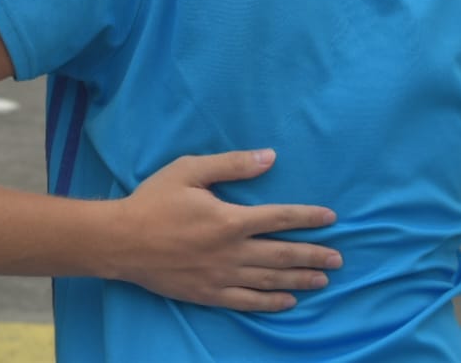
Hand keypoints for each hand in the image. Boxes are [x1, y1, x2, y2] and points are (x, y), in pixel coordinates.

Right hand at [110, 149, 339, 311]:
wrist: (121, 241)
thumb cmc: (153, 201)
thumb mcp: (188, 171)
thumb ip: (231, 165)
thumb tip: (269, 157)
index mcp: (230, 219)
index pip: (280, 218)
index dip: (308, 218)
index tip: (330, 218)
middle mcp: (232, 251)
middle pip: (283, 254)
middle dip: (314, 255)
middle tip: (338, 259)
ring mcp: (222, 276)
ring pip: (271, 280)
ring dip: (300, 279)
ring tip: (323, 279)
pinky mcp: (209, 294)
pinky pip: (248, 301)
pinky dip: (272, 302)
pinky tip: (288, 301)